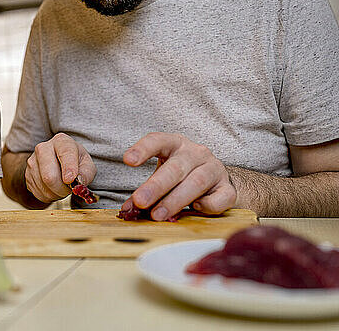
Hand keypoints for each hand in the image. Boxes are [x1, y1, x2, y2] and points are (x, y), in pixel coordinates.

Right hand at [25, 133, 96, 203]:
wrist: (56, 162)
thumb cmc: (74, 162)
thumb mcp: (86, 164)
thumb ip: (86, 172)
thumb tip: (79, 182)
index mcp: (61, 141)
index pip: (65, 153)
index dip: (68, 168)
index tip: (70, 180)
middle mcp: (43, 148)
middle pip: (49, 175)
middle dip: (62, 188)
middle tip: (70, 189)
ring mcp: (32, 162)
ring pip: (44, 186)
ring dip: (57, 193)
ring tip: (62, 187)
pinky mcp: (27, 175)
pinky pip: (38, 193)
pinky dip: (49, 196)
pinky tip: (54, 189)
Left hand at [121, 132, 235, 220]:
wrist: (216, 181)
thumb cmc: (182, 176)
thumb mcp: (161, 177)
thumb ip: (145, 192)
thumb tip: (127, 211)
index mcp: (175, 145)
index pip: (158, 140)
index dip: (143, 149)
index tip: (128, 160)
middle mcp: (196, 153)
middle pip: (175, 168)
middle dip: (156, 186)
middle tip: (140, 201)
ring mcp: (214, 169)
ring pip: (196, 182)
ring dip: (175, 200)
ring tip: (157, 215)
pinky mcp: (228, 187)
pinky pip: (221, 197)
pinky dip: (207, 205)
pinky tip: (195, 209)